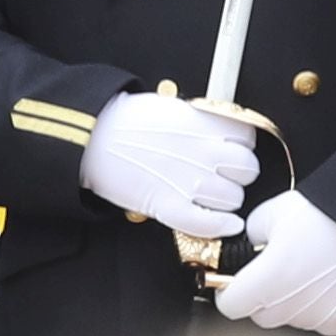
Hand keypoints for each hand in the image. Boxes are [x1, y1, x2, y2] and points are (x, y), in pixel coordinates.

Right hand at [81, 91, 259, 241]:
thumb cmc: (125, 121)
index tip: (225, 150)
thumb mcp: (173, 110)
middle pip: (247, 171)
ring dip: (223, 199)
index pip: (248, 141)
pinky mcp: (168, 204)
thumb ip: (203, 123)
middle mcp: (205, 152)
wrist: (87, 137)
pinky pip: (206, 222)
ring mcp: (188, 180)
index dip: (237, 148)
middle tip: (218, 174)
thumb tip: (220, 137)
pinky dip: (220, 226)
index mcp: (207, 125)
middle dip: (236, 175)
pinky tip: (227, 225)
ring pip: (232, 199)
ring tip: (204, 194)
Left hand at [219, 187, 335, 335]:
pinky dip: (320, 309)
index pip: (230, 306)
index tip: (235, 283)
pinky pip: (322, 323)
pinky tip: (328, 285)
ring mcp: (322, 315)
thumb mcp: (271, 214)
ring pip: (291, 320)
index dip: (230, 292)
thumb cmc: (328, 215)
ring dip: (293, 303)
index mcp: (268, 280)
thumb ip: (248, 237)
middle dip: (263, 297)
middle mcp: (292, 304)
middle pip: (261, 315)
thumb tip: (246, 249)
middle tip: (279, 271)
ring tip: (310, 272)